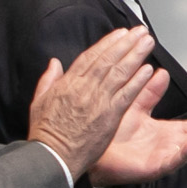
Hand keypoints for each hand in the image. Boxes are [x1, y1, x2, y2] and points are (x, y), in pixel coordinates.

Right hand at [25, 27, 162, 179]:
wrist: (53, 156)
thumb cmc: (46, 133)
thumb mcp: (38, 102)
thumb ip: (48, 80)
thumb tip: (54, 63)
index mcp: (68, 83)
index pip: (90, 56)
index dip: (107, 43)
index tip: (119, 34)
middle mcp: (84, 88)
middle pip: (108, 59)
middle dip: (126, 43)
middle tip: (139, 31)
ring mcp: (98, 101)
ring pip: (119, 72)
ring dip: (136, 55)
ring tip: (147, 42)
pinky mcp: (110, 116)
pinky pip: (127, 94)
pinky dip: (137, 81)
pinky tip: (148, 70)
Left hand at [91, 84, 186, 185]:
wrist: (90, 149)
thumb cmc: (110, 134)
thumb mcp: (135, 107)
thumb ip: (149, 92)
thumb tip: (162, 72)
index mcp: (166, 133)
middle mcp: (167, 147)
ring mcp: (161, 159)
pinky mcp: (151, 168)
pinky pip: (170, 162)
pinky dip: (182, 155)